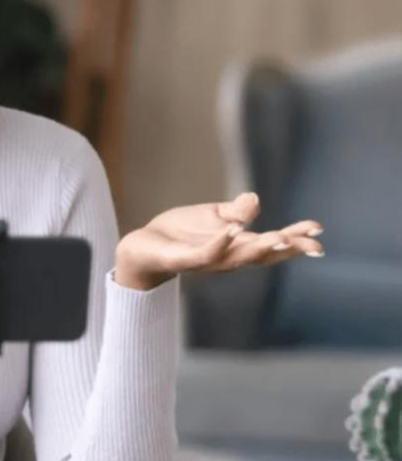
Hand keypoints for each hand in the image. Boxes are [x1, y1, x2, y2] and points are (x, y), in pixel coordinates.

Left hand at [114, 191, 324, 290]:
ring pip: (239, 257)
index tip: (318, 228)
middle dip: (288, 248)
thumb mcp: (213, 217)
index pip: (272, 242)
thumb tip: (257, 200)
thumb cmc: (181, 233)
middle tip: (314, 244)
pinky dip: (220, 244)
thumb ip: (236, 212)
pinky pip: (206, 253)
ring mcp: (208, 260)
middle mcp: (228, 257)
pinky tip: (232, 231)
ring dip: (261, 248)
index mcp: (237, 245)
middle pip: (263, 254)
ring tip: (282, 237)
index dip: (295, 237)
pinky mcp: (185, 259)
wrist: (143, 246)